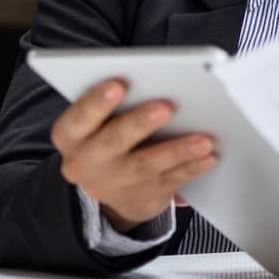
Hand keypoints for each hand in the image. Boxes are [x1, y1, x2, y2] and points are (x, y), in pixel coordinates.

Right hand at [51, 78, 216, 231]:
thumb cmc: (105, 135)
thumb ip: (111, 104)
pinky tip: (208, 156)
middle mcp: (87, 162)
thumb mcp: (94, 122)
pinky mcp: (141, 196)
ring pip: (146, 165)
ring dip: (177, 150)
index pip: (78, 118)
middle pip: (114, 142)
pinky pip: (169, 181)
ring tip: (203, 139)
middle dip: (140, 123)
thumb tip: (146, 82)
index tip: (118, 85)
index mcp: (71, 136)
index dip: (96, 103)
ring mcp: (114, 183)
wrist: (107, 186)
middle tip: (165, 107)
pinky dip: (190, 168)